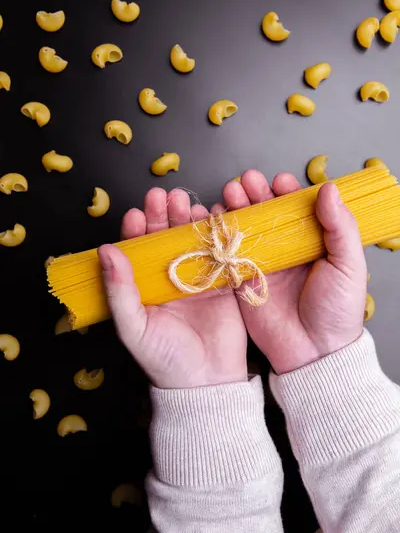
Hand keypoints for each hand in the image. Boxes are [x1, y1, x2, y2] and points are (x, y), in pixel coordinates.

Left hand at [98, 188, 246, 388]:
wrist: (207, 382)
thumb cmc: (164, 359)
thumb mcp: (133, 326)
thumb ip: (119, 290)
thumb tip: (105, 250)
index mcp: (145, 287)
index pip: (138, 250)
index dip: (137, 230)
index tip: (137, 213)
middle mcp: (170, 278)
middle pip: (165, 238)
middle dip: (164, 215)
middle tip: (164, 196)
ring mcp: (199, 278)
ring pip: (193, 240)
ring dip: (190, 219)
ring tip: (187, 202)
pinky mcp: (225, 283)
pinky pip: (222, 252)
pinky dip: (220, 234)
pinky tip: (216, 217)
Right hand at [213, 170, 366, 374]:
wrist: (314, 352)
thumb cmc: (337, 311)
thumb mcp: (348, 266)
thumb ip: (340, 227)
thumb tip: (328, 190)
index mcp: (312, 241)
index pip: (297, 207)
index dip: (286, 191)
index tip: (279, 181)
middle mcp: (285, 248)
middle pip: (266, 212)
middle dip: (255, 193)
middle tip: (246, 181)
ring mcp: (261, 262)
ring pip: (245, 227)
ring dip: (236, 207)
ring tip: (229, 193)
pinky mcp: (241, 279)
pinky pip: (227, 253)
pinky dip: (218, 235)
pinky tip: (213, 219)